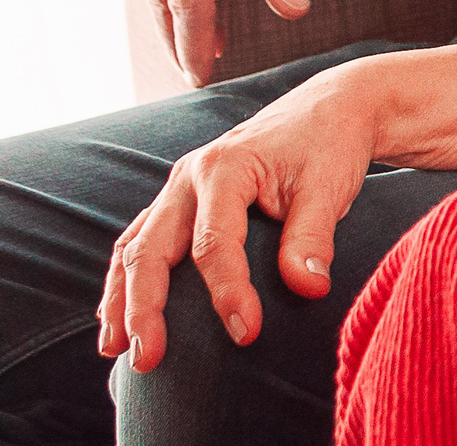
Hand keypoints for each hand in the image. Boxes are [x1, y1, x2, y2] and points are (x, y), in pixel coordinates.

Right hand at [97, 66, 376, 370]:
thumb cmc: (330, 145)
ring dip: (120, 298)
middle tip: (148, 359)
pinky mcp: (181, 199)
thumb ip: (313, 237)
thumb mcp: (329, 186)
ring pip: (134, 246)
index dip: (228, 292)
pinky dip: (127, 278)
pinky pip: (141, 240)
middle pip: (151, 249)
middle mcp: (189, 176)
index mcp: (224, 168)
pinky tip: (119, 314)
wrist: (331, 108)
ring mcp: (179, 187)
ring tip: (114, 350)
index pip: (214, 243)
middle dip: (144, 309)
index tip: (247, 334)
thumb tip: (308, 290)